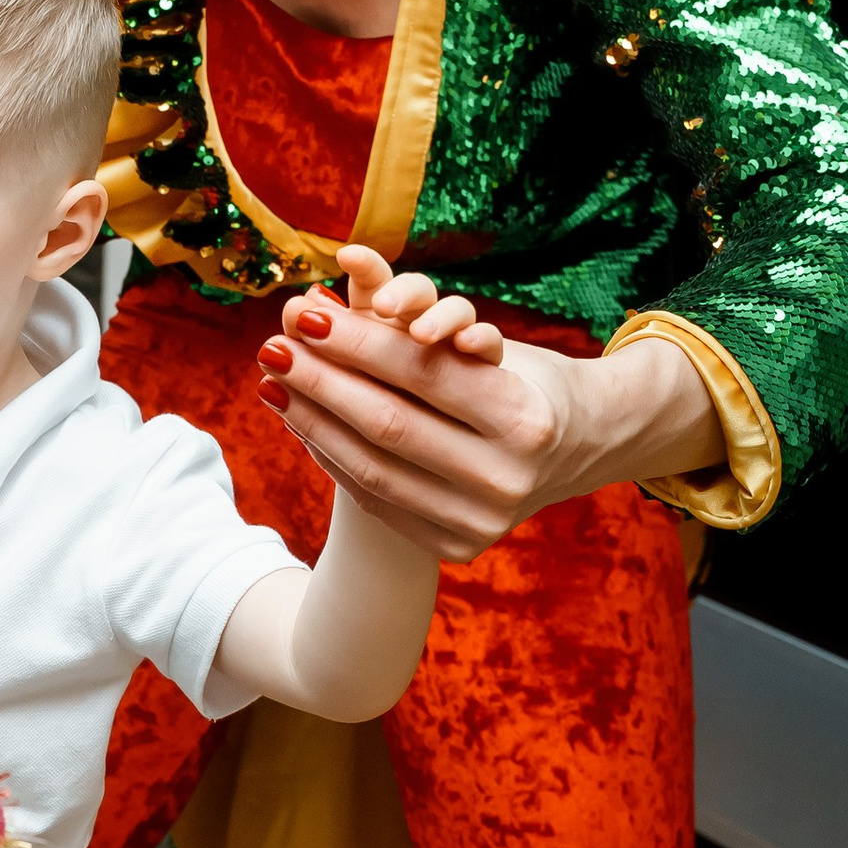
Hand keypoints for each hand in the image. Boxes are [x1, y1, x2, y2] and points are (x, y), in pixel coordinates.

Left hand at [258, 245, 721, 560]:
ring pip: (373, 468)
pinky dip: (332, 456)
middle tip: (271, 345)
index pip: (422, 372)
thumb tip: (319, 300)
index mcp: (524, 418)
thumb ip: (411, 326)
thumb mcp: (486, 344)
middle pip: (389, 424)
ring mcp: (482, 521)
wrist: (577, 451)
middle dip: (320, 381)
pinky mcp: (457, 547)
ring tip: (271, 382)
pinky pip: (376, 499)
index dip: (357, 341)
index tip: (302, 312)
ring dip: (311, 422)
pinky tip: (301, 420)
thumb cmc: (519, 379)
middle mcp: (507, 477)